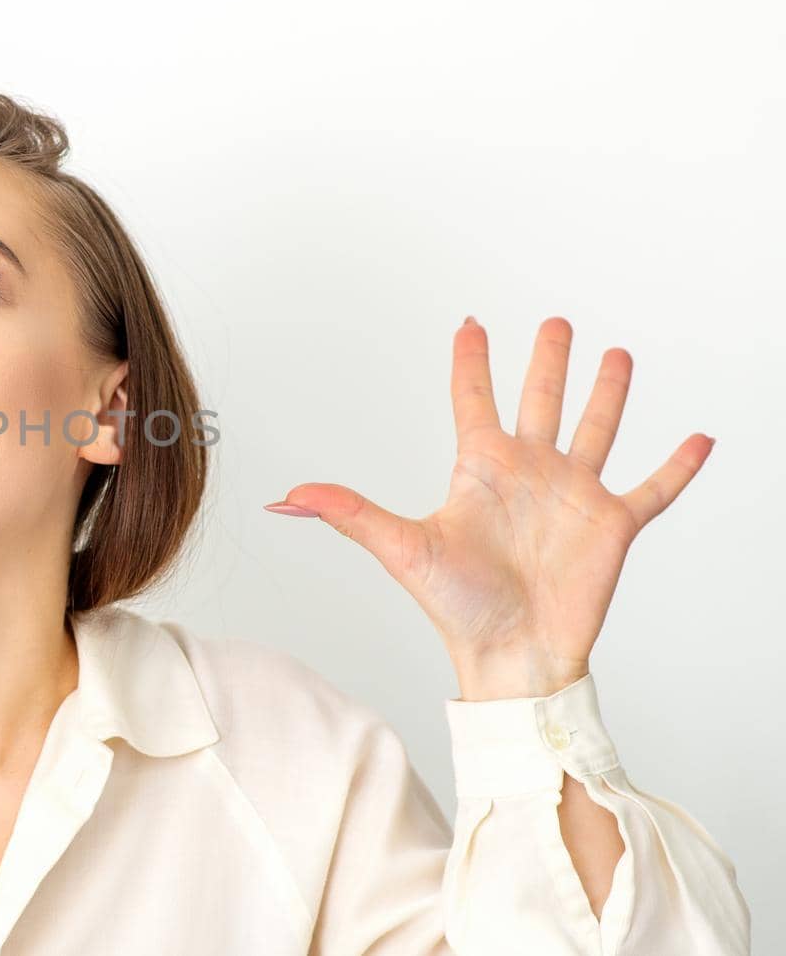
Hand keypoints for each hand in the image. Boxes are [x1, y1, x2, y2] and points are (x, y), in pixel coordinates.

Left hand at [265, 316, 713, 699]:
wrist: (510, 657)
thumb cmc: (455, 607)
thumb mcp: (400, 547)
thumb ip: (346, 513)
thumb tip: (283, 497)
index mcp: (481, 470)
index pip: (474, 401)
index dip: (471, 363)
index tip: (471, 323)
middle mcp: (530, 474)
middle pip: (541, 401)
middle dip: (548, 362)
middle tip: (556, 323)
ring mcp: (573, 497)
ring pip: (596, 429)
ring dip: (607, 394)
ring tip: (616, 355)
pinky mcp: (612, 526)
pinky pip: (652, 488)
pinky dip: (676, 465)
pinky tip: (697, 438)